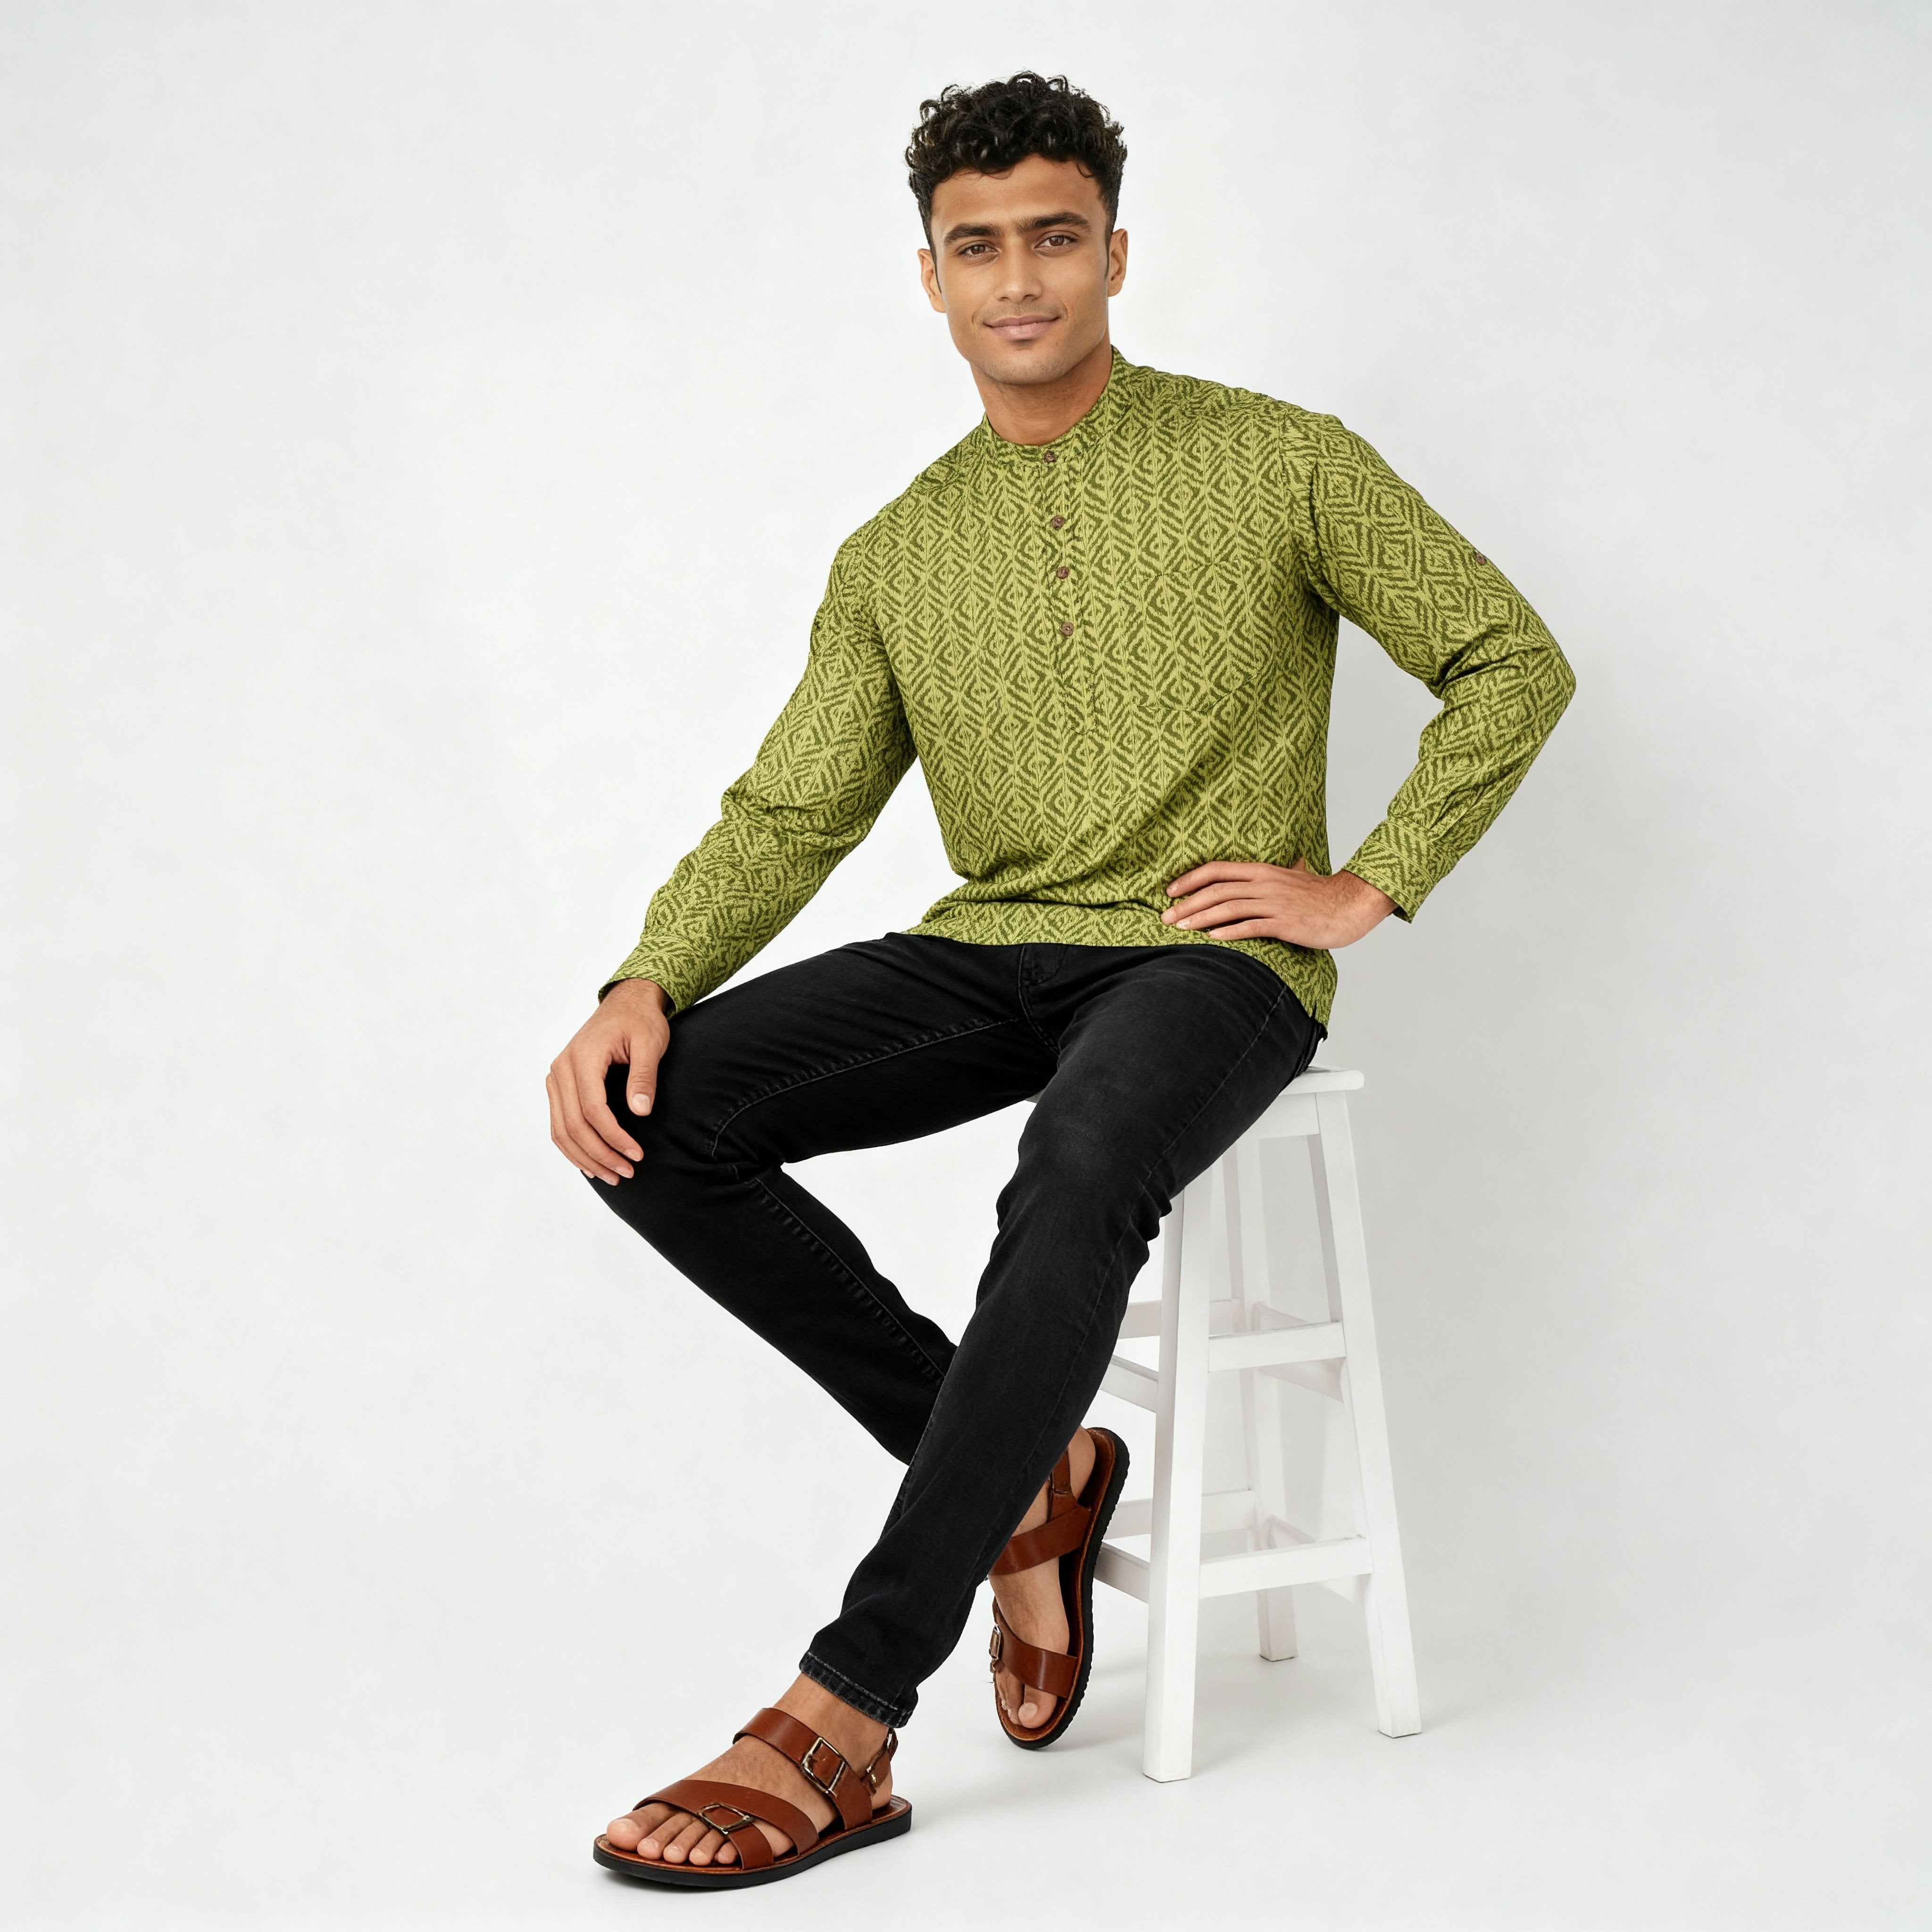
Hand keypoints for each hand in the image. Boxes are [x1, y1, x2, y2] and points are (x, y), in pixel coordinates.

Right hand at [546, 979, 670, 1183]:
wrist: (626, 1003)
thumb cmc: (640, 1021)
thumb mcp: (650, 1043)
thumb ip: (644, 1077)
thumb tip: (640, 1111)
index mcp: (582, 1057)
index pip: (593, 1109)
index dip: (614, 1137)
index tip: (637, 1155)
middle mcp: (562, 1068)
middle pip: (573, 1125)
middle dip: (600, 1154)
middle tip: (626, 1173)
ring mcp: (557, 1077)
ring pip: (561, 1129)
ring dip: (585, 1157)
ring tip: (612, 1175)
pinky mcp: (559, 1084)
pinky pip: (560, 1122)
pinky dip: (573, 1146)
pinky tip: (591, 1164)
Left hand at [1163, 859, 1394, 949]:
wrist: (1351, 906)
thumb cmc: (1322, 895)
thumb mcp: (1298, 876)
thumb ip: (1285, 871)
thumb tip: (1292, 861)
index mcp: (1262, 870)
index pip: (1217, 869)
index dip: (1190, 879)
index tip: (1169, 891)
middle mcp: (1265, 883)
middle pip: (1216, 890)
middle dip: (1187, 904)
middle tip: (1165, 917)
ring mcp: (1274, 903)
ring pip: (1228, 907)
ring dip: (1200, 918)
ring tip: (1180, 928)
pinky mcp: (1284, 923)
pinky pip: (1251, 926)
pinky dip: (1229, 931)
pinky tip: (1212, 937)